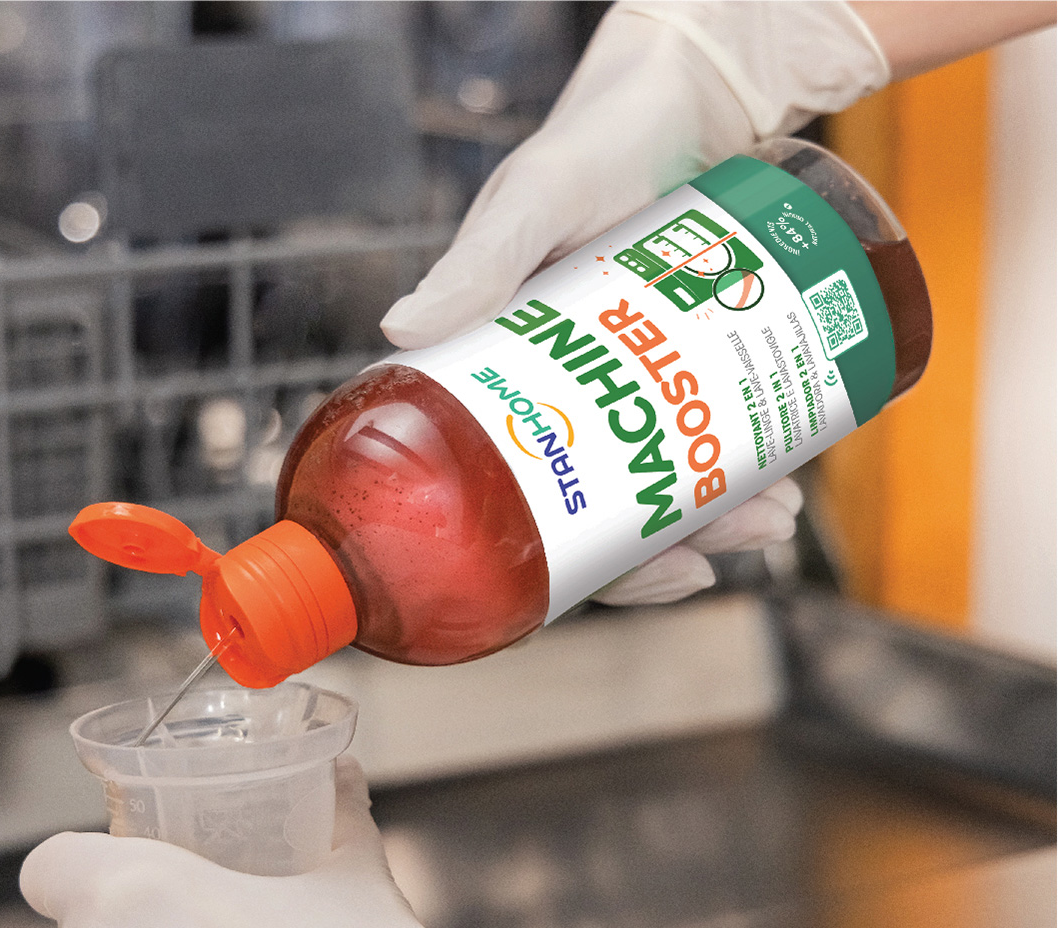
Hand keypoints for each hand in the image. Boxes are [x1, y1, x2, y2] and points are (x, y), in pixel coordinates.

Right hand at [381, 1, 884, 604]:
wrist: (689, 90)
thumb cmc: (592, 140)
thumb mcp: (531, 202)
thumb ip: (477, 262)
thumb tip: (400, 329)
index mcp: (512, 379)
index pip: (527, 489)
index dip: (572, 552)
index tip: (632, 578)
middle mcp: (572, 393)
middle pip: (610, 504)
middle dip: (672, 542)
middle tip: (733, 545)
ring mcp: (637, 380)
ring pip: (672, 476)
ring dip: (726, 515)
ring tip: (776, 517)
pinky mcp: (693, 357)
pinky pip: (718, 428)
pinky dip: (751, 460)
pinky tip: (786, 472)